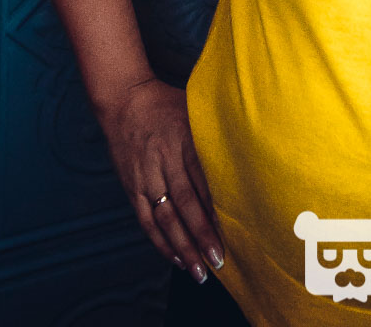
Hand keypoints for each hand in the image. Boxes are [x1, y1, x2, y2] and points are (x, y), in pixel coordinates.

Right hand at [97, 77, 224, 282]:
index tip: (233, 229)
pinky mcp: (132, 187)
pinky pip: (146, 219)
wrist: (124, 100)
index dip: (216, 206)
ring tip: (199, 270)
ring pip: (165, 217)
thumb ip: (214, 132)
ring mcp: (145, 176)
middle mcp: (163, 160)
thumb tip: (246, 151)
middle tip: (219, 259)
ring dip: (183, 246)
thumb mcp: (194, 109)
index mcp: (183, 139)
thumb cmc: (167, 103)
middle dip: (202, 234)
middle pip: (185, 202)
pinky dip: (161, 241)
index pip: (202, 178)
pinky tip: (176, 257)